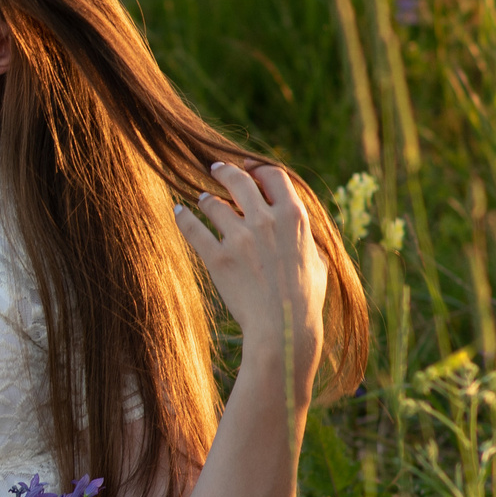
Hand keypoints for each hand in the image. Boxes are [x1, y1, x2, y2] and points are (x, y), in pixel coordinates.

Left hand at [174, 161, 328, 407]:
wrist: (284, 327)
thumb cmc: (305, 298)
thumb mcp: (317, 260)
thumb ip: (305, 236)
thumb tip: (299, 226)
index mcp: (294, 217)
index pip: (273, 176)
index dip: (258, 169)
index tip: (248, 168)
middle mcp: (265, 221)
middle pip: (239, 180)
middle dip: (224, 171)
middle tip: (215, 168)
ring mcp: (240, 238)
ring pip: (213, 203)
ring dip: (206, 198)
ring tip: (202, 199)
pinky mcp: (217, 257)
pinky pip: (193, 229)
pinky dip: (183, 217)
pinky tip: (178, 211)